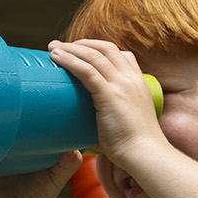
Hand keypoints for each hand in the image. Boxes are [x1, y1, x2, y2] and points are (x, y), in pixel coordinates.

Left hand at [48, 39, 165, 165]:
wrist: (145, 154)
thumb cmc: (136, 147)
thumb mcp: (129, 121)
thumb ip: (115, 116)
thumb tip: (93, 126)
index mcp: (138, 83)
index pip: (122, 55)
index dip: (101, 49)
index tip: (83, 52)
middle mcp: (131, 79)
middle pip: (106, 48)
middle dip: (82, 43)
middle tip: (61, 46)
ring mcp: (122, 85)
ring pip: (94, 55)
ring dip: (71, 48)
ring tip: (52, 48)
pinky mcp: (110, 94)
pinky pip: (87, 71)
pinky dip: (70, 60)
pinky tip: (57, 57)